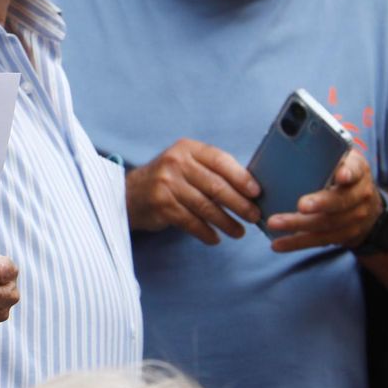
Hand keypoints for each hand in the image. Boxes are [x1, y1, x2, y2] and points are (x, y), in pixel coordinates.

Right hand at [126, 138, 260, 243]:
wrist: (131, 193)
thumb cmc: (170, 179)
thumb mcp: (187, 164)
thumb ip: (213, 171)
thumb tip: (251, 189)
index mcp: (187, 148)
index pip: (220, 160)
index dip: (241, 177)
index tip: (257, 192)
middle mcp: (175, 163)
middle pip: (215, 185)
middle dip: (239, 204)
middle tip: (254, 216)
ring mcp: (166, 184)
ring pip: (205, 206)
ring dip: (226, 222)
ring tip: (238, 232)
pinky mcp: (161, 205)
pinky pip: (190, 222)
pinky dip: (205, 233)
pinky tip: (214, 238)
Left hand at [265, 150, 380, 252]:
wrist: (369, 209)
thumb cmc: (343, 174)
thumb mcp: (342, 158)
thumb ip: (324, 150)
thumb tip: (285, 139)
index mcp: (357, 170)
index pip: (356, 169)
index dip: (349, 172)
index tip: (341, 174)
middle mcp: (360, 195)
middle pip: (340, 201)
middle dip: (320, 203)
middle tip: (300, 205)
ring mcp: (354, 218)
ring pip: (327, 224)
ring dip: (299, 225)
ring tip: (274, 223)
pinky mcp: (343, 236)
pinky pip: (319, 241)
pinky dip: (297, 242)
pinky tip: (277, 243)